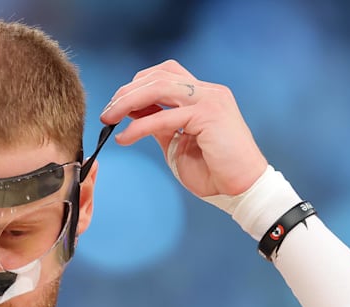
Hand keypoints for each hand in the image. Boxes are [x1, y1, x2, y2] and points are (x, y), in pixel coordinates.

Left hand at [100, 60, 267, 201]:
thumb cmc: (213, 171)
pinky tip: (124, 138)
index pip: (165, 74)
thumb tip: (133, 114)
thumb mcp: (177, 143)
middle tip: (107, 111)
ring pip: (159, 88)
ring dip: (128, 101)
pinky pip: (165, 117)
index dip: (137, 85)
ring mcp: (210, 100)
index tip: (116, 105)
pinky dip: (140, 127)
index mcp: (203, 95)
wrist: (242, 189)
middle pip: (159, 76)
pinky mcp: (209, 115)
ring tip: (109, 118)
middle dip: (127, 91)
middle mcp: (208, 92)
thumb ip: (159, 125)